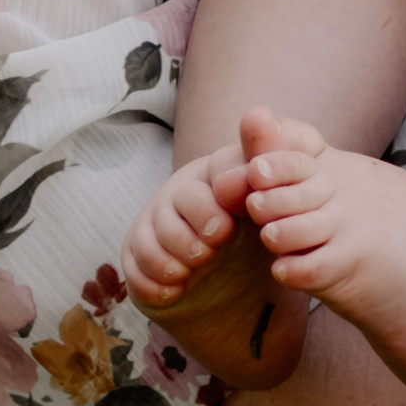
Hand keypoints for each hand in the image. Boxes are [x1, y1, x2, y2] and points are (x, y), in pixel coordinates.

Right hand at [125, 144, 254, 304]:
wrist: (225, 284)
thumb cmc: (251, 238)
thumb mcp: (267, 209)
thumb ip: (270, 166)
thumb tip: (260, 114)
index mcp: (220, 177)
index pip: (220, 168)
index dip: (227, 190)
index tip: (235, 219)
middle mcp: (184, 193)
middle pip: (183, 198)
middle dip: (196, 225)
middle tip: (210, 249)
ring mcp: (156, 223)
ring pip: (152, 234)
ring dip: (170, 256)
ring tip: (188, 272)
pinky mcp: (138, 254)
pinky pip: (135, 265)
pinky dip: (152, 282)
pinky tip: (173, 291)